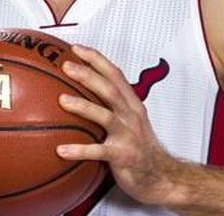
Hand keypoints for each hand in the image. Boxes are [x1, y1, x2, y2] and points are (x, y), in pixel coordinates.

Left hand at [56, 44, 183, 205]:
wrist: (161, 176)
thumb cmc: (140, 148)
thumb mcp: (128, 121)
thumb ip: (109, 106)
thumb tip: (77, 93)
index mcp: (131, 105)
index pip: (114, 74)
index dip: (96, 59)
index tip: (75, 48)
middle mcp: (131, 116)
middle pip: (110, 89)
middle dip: (88, 75)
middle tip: (66, 66)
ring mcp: (128, 135)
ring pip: (106, 116)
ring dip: (83, 107)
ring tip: (62, 100)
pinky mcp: (124, 156)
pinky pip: (99, 152)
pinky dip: (80, 150)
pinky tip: (61, 150)